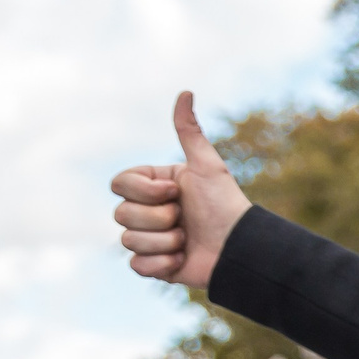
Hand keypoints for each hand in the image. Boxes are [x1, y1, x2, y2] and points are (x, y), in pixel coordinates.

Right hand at [108, 91, 251, 289]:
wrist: (240, 248)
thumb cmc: (225, 204)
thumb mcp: (207, 166)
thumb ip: (190, 132)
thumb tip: (186, 91)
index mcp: (153, 186)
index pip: (119, 184)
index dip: (144, 191)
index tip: (176, 192)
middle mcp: (147, 211)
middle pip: (121, 214)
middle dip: (157, 218)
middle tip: (185, 219)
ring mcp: (149, 239)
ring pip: (128, 241)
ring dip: (163, 242)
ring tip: (187, 241)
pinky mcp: (154, 266)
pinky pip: (136, 266)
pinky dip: (160, 264)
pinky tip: (182, 260)